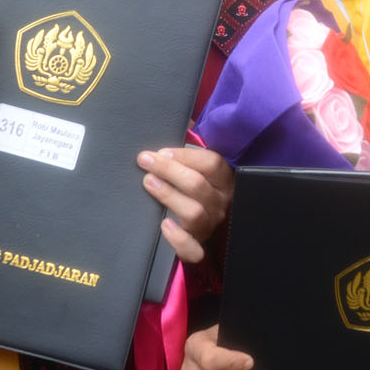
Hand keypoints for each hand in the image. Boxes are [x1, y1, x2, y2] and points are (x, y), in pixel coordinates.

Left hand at [139, 147, 231, 263]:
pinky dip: (178, 239)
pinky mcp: (200, 248)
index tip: (160, 150)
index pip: (212, 163)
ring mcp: (211, 226)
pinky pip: (193, 249)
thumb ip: (190, 149)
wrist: (212, 232)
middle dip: (169, 170)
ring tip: (148, 183)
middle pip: (198, 185)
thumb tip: (179, 120)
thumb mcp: (199, 166)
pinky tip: (163, 225)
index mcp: (224, 179)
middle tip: (145, 161)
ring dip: (168, 196)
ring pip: (194, 213)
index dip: (184, 155)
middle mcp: (221, 202)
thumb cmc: (196, 187)